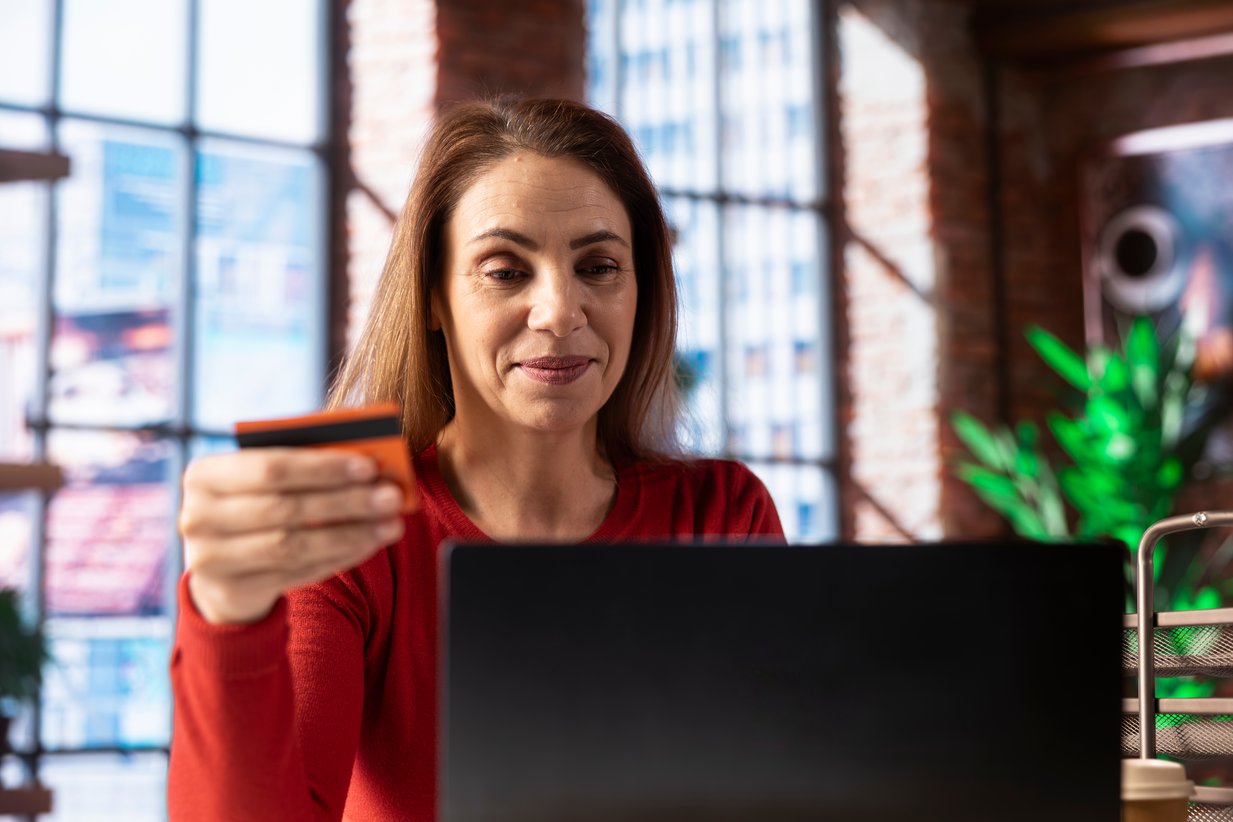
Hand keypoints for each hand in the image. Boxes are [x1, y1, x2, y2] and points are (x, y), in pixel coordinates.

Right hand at [179, 448, 405, 624]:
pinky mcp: (231, 591)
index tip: (369, 466)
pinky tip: (369, 544)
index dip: (323, 468)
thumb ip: (303, 468)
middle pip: (285, 508)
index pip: (271, 467)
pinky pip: (295, 573)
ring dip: (349, 533)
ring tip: (391, 524)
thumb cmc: (254, 508)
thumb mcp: (264, 483)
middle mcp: (196, 517)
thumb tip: (369, 467)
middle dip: (345, 501)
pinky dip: (338, 557)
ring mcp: (208, 559)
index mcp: (203, 475)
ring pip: (293, 545)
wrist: (220, 570)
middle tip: (392, 496)